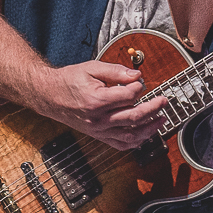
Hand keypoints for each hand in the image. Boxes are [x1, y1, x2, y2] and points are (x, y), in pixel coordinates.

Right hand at [35, 60, 167, 151]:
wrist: (49, 95)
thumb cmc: (68, 81)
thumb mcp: (92, 68)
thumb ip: (116, 71)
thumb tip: (137, 75)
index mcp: (96, 100)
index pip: (128, 95)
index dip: (139, 86)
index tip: (140, 80)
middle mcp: (98, 118)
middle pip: (134, 116)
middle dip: (153, 108)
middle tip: (164, 101)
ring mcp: (98, 130)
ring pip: (130, 134)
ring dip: (149, 129)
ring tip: (161, 120)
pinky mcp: (98, 135)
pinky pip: (120, 144)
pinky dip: (135, 142)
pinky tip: (145, 135)